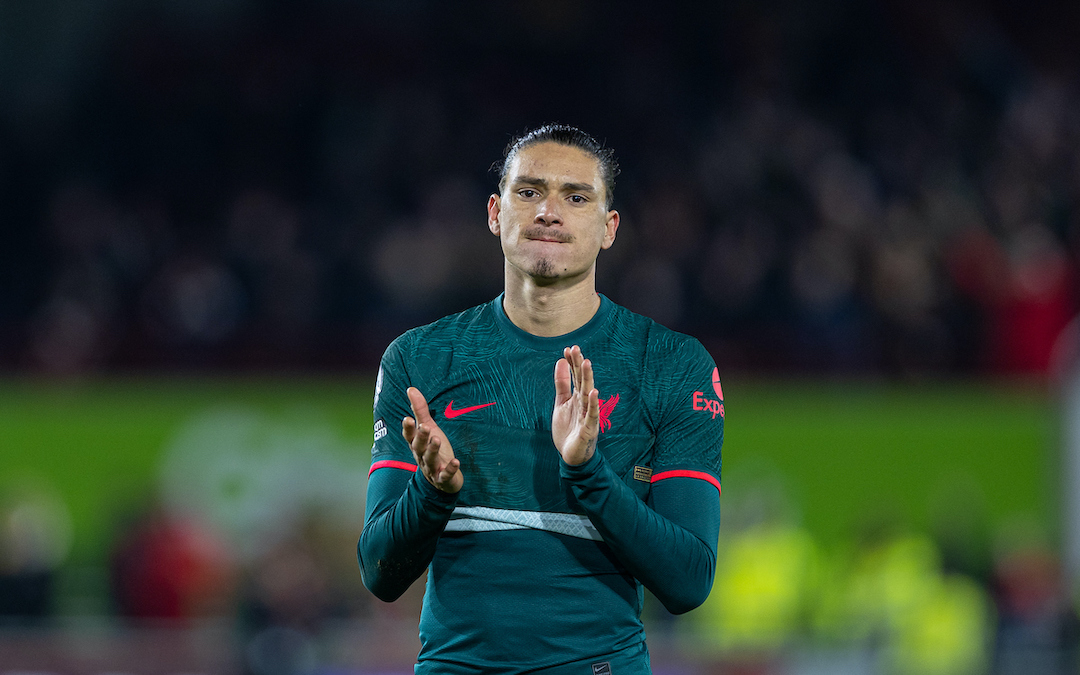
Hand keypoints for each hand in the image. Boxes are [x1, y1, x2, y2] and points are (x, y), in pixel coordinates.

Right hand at [402, 387, 462, 492]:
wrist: (443, 479)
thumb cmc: (435, 449)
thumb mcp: (429, 428)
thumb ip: (420, 411)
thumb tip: (411, 389)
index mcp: (417, 444)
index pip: (409, 436)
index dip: (408, 428)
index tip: (407, 418)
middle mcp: (422, 456)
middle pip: (418, 447)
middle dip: (421, 437)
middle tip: (425, 427)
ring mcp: (432, 468)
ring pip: (430, 459)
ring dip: (433, 450)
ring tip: (437, 440)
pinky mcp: (443, 478)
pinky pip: (445, 475)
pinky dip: (450, 469)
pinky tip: (456, 462)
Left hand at [552, 345, 599, 465]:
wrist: (571, 455)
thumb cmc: (568, 429)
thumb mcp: (560, 403)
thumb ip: (562, 384)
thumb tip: (561, 361)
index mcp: (576, 396)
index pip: (575, 376)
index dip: (572, 363)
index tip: (568, 348)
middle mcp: (583, 403)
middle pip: (582, 381)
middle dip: (579, 365)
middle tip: (576, 348)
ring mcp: (587, 414)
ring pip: (588, 393)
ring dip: (588, 378)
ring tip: (586, 362)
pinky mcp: (589, 428)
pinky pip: (592, 414)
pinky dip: (593, 403)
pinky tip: (594, 392)